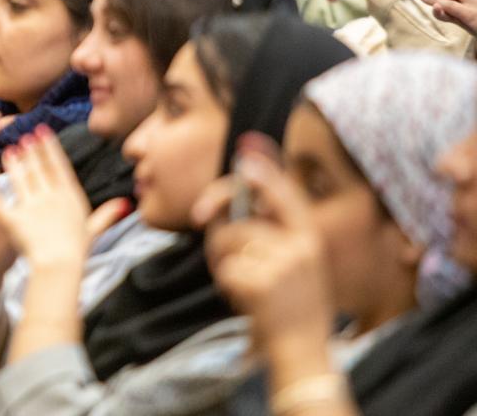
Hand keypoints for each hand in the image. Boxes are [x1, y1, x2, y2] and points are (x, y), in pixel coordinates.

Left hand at [0, 125, 130, 270]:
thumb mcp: (94, 230)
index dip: (49, 148)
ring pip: (19, 180)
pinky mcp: (13, 219)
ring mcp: (31, 206)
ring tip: (8, 151)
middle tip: (22, 137)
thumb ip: (106, 214)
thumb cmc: (78, 252)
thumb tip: (125, 203)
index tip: (42, 132)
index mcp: (69, 197)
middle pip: (37, 169)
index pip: (58, 166)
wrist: (61, 266)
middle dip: (30, 152)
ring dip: (13, 165)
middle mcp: (50, 196)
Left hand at [193, 149, 334, 353]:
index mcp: (310, 239)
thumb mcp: (295, 263)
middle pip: (242, 218)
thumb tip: (237, 202)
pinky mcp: (262, 284)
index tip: (244, 157)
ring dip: (220, 259)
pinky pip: (224, 269)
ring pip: (227, 241)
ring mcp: (282, 265)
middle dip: (216, 215)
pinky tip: (243, 299)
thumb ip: (273, 232)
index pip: (287, 195)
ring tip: (239, 281)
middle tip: (199, 217)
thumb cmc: (292, 306)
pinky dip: (225, 283)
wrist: (302, 351)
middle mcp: (301, 247)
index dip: (265, 172)